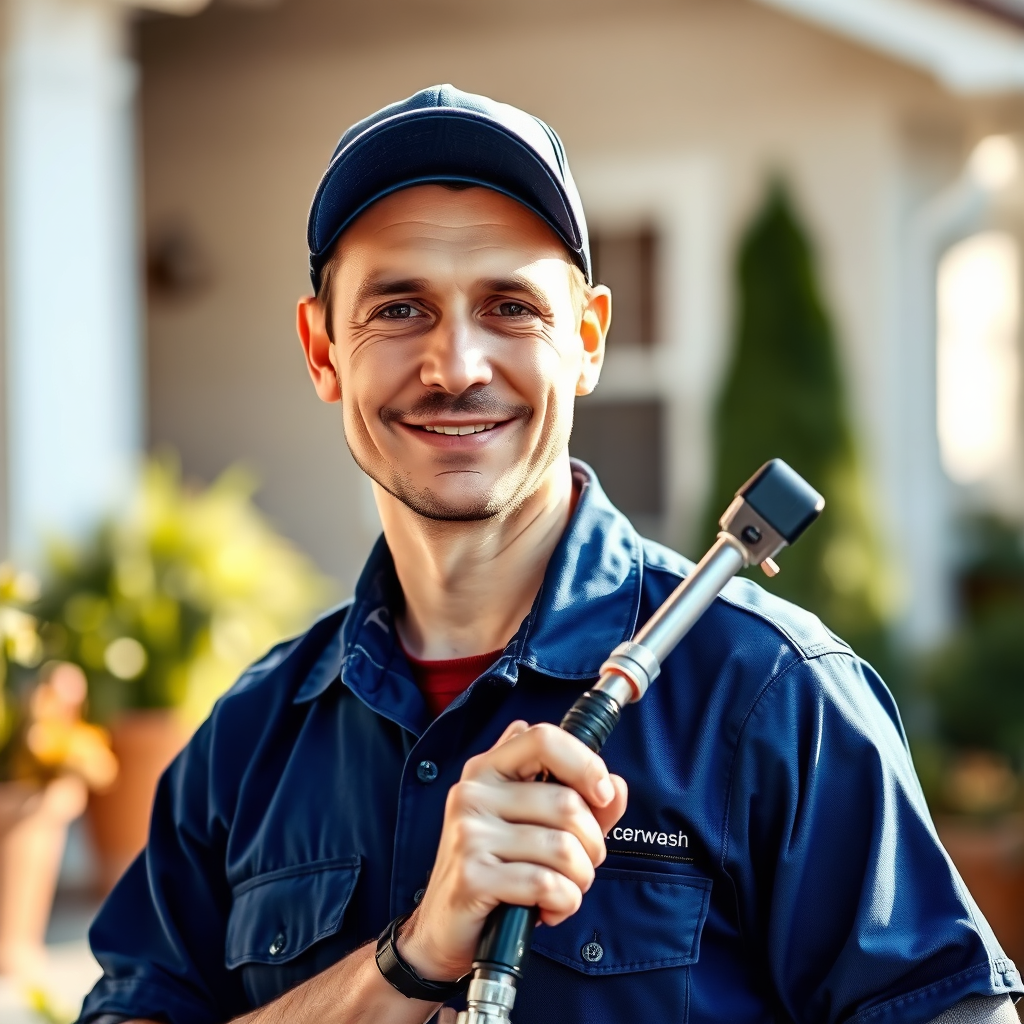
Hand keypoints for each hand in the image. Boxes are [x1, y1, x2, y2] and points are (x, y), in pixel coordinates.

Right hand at [397, 720, 627, 981]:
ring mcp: (469, 833)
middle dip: (592, 846)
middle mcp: (473, 793)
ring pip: (564, 848)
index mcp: (488, 770)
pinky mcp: (472, 876)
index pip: (544, 739)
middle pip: (567, 803)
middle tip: (576, 867)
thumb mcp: (540, 827)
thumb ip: (581, 803)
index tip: (602, 795)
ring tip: (561, 890)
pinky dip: (563, 904)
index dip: (585, 763)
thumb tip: (615, 786)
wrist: (447, 927)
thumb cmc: (501, 871)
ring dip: (579, 881)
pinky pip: (547, 884)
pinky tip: (548, 910)